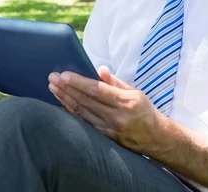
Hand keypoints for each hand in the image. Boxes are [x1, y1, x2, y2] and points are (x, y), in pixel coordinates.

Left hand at [48, 66, 167, 153]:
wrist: (156, 138)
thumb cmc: (144, 110)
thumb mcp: (136, 92)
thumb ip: (116, 82)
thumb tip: (100, 69)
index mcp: (126, 102)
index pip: (97, 90)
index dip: (78, 82)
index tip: (64, 75)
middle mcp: (116, 117)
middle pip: (85, 100)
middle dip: (66, 88)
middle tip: (52, 78)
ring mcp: (109, 129)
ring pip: (81, 112)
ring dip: (65, 99)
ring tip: (53, 88)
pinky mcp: (104, 136)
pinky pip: (84, 121)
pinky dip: (71, 111)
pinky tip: (62, 102)